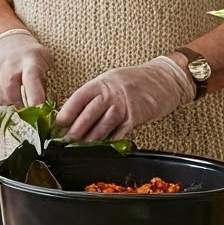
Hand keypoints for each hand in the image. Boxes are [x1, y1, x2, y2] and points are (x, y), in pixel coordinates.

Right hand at [0, 27, 48, 107]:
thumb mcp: (46, 61)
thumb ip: (47, 81)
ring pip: (3, 98)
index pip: (30, 79)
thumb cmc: (32, 54)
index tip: (39, 108)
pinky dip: (6, 100)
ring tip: (21, 96)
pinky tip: (12, 92)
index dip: (35, 95)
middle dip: (21, 106)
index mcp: (30, 62)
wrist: (9, 42)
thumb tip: (48, 105)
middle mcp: (11, 67)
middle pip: (12, 93)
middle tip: (30, 108)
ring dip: (14, 103)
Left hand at [56, 57, 194, 141]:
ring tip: (82, 146)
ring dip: (92, 138)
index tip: (59, 123)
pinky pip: (121, 131)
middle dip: (77, 129)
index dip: (68, 111)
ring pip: (103, 125)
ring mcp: (125, 105)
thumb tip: (77, 113)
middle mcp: (112, 93)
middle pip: (89, 114)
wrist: (164, 78)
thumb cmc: (136, 81)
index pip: (79, 97)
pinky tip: (104, 146)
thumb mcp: (112, 81)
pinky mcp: (137, 116)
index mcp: (102, 83)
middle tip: (68, 140)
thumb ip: (96, 95)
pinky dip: (111, 140)